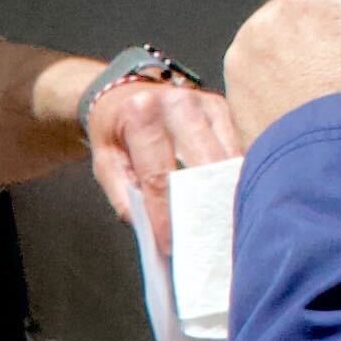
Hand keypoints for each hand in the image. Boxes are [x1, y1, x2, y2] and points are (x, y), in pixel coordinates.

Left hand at [82, 66, 249, 243]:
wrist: (125, 93)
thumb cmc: (116, 132)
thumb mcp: (105, 162)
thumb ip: (122, 195)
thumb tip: (148, 228)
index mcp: (142, 114)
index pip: (159, 177)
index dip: (167, 216)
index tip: (172, 247)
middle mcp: (178, 103)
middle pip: (202, 168)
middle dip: (203, 208)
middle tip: (204, 242)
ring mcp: (205, 103)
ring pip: (225, 161)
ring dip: (224, 196)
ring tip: (221, 229)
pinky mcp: (222, 108)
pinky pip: (235, 151)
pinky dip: (232, 179)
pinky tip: (229, 203)